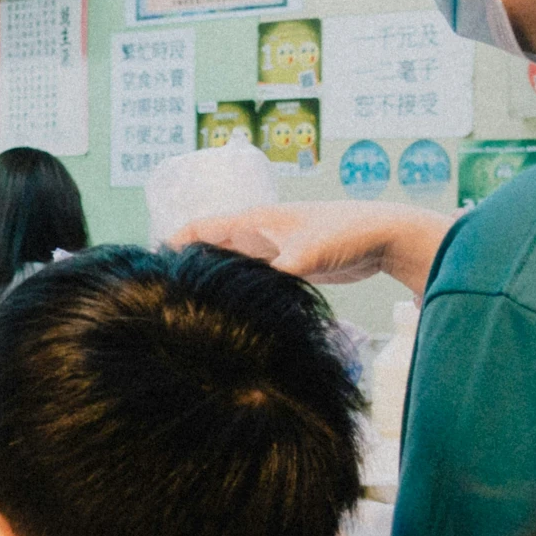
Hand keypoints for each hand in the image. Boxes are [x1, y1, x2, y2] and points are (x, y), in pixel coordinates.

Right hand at [173, 201, 455, 295]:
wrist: (384, 236)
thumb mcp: (305, 256)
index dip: (174, 244)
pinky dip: (239, 292)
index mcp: (253, 222)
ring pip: (231, 267)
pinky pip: (252, 279)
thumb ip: (274, 275)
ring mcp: (271, 251)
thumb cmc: (345, 234)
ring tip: (191, 308)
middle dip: (189, 268)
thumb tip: (244, 301)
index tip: (151, 266)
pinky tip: (232, 313)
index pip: (201, 229)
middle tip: (165, 296)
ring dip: (215, 282)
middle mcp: (257, 234)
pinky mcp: (286, 267)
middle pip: (210, 250)